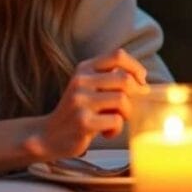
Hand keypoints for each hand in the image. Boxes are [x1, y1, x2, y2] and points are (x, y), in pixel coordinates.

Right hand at [23, 48, 147, 159]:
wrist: (49, 136)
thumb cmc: (78, 112)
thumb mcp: (89, 87)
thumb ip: (109, 79)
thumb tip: (141, 80)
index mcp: (84, 69)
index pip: (118, 55)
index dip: (135, 67)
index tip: (141, 82)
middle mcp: (81, 81)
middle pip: (124, 79)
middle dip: (135, 95)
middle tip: (130, 107)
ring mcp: (81, 101)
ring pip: (122, 100)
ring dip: (127, 114)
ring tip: (117, 121)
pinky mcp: (84, 121)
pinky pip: (115, 120)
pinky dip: (117, 129)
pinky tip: (107, 133)